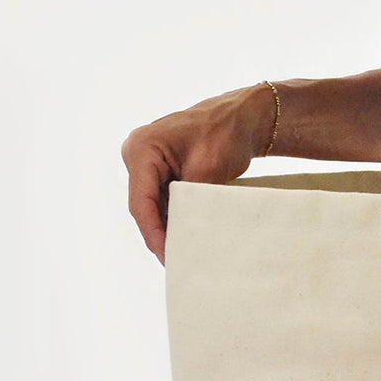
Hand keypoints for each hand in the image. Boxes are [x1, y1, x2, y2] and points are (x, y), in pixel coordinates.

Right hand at [121, 82, 272, 265]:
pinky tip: (186, 236)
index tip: (167, 256)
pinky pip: (163, 199)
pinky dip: (174, 217)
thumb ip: (191, 202)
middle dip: (159, 234)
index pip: (141, 201)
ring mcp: (147, 162)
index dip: (153, 233)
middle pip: (144, 206)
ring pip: (153, 206)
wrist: (243, 117)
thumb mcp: (207, 170)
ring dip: (167, 228)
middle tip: (175, 263)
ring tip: (182, 255)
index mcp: (142, 148)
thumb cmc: (225, 133)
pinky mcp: (159, 170)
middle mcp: (137, 154)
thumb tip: (186, 237)